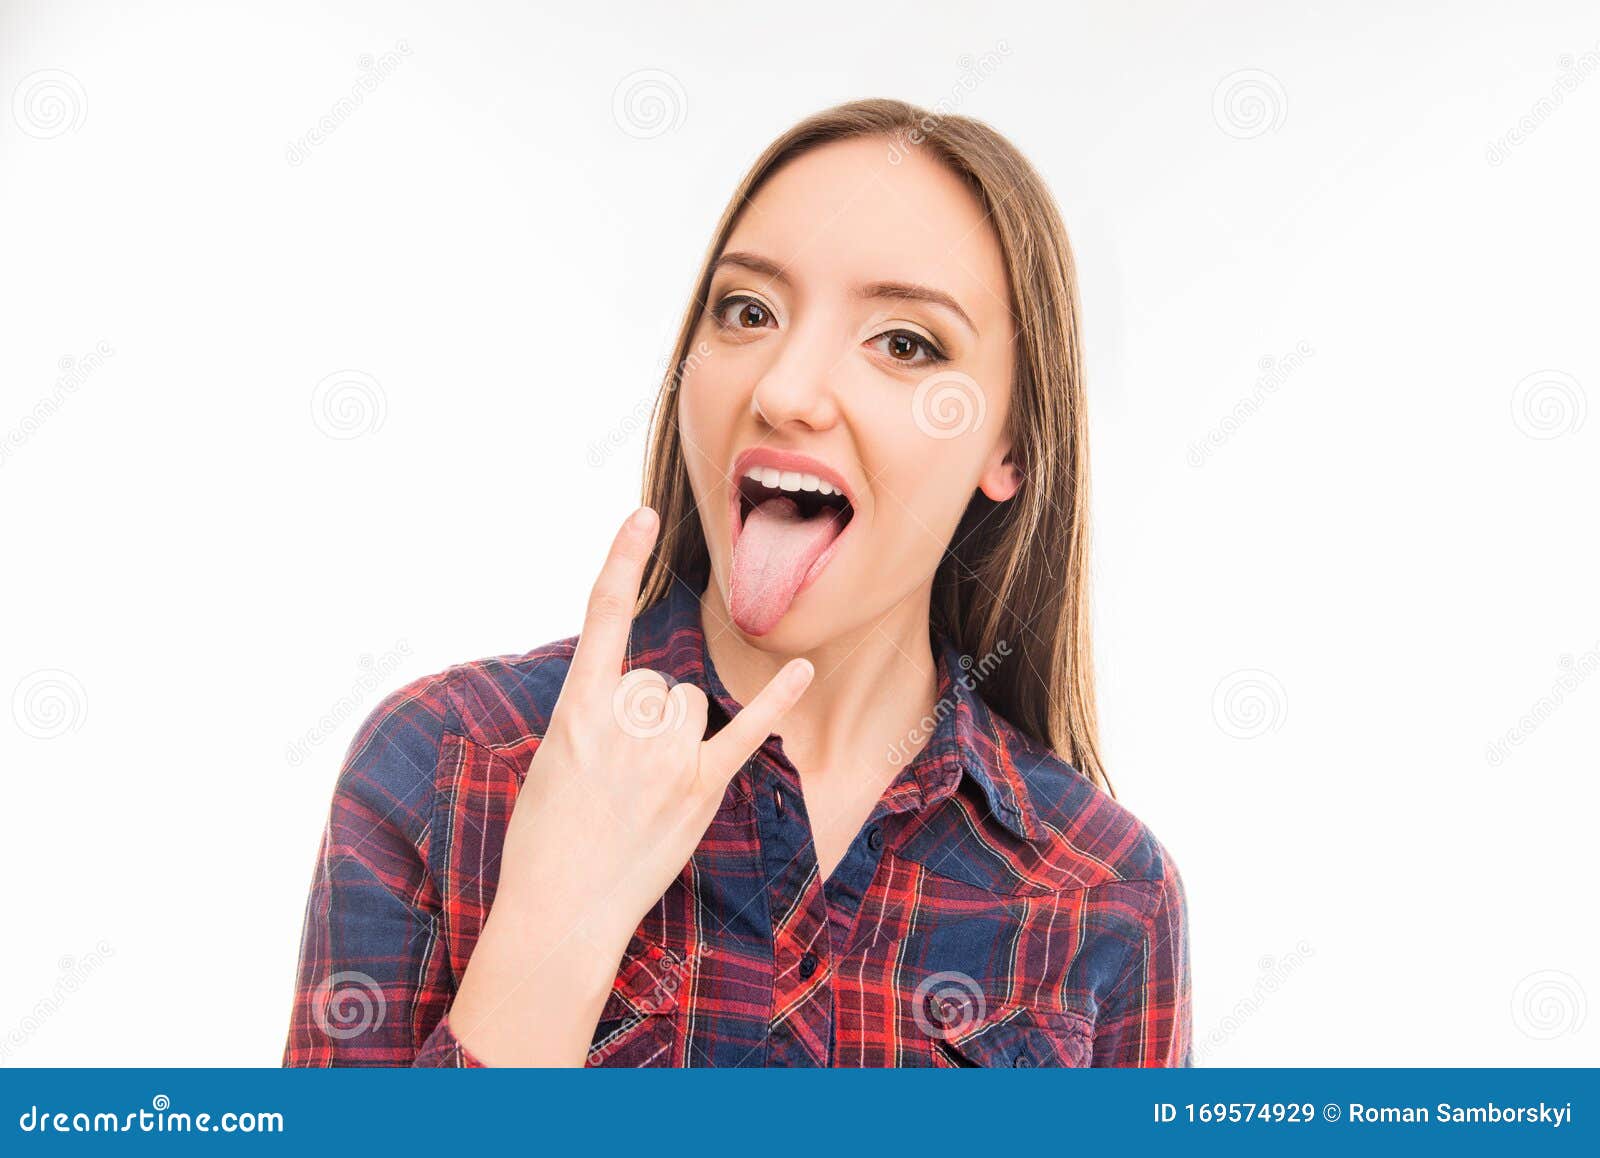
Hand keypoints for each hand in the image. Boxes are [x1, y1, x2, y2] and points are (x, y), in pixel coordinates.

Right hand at [448, 506, 813, 1063]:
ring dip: (676, 735)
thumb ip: (595, 718)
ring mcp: (666, 756)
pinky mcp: (700, 788)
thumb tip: (637, 704)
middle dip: (643, 719)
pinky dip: (777, 700)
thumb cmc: (544, 841)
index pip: (603, 614)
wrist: (558, 911)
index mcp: (577, 707)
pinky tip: (806, 669)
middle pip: (658, 680)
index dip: (622, 559)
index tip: (643, 514)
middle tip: (616, 778)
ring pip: (690, 704)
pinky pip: (745, 732)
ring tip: (644, 789)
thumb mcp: (551, 761)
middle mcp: (626, 721)